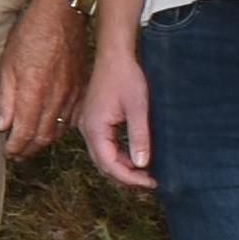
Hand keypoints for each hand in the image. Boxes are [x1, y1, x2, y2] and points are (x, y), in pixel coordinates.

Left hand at [0, 0, 84, 159]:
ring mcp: (71, 94)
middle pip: (43, 136)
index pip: (25, 131)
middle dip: (28, 149)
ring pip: (59, 130)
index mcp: (34, 92)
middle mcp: (56, 97)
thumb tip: (3, 125)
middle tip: (17, 154)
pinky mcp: (81, 89)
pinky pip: (72, 118)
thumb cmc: (31, 33)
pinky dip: (60, 128)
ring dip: (43, 142)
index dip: (16, 146)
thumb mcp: (8, 62)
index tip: (8, 152)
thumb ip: (5, 97)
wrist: (62, 14)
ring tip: (30, 145)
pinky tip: (51, 128)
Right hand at [75, 38, 154, 191]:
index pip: (110, 165)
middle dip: (126, 178)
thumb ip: (139, 136)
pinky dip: (119, 156)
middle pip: (104, 166)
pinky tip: (135, 157)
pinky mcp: (94, 122)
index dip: (130, 179)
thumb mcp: (138, 107)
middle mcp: (87, 131)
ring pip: (104, 158)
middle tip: (150, 183)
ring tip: (146, 174)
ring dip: (123, 169)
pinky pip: (105, 147)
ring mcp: (89, 127)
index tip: (151, 183)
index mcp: (95, 129)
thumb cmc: (127, 77)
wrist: (114, 56)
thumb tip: (142, 165)